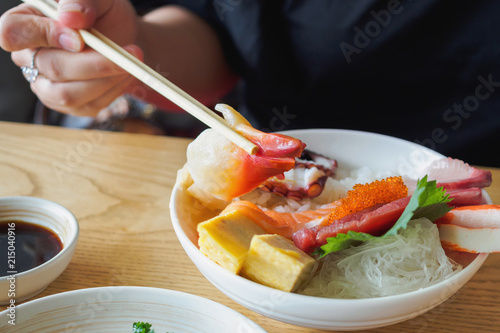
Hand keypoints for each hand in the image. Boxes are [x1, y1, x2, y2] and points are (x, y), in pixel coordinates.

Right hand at [0, 0, 142, 115]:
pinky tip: (125, 76)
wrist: (124, 37)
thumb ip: (82, 1)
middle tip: (131, 52)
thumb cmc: (104, 14)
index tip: (80, 37)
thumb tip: (71, 18)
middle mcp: (30, 57)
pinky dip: (113, 91)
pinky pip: (87, 106)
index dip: (42, 35)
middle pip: (51, 68)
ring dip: (106, 81)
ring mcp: (46, 84)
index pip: (11, 32)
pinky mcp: (67, 104)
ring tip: (130, 65)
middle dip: (95, 63)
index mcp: (26, 22)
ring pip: (67, 94)